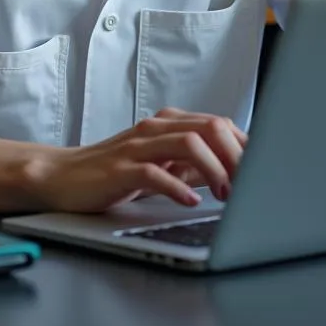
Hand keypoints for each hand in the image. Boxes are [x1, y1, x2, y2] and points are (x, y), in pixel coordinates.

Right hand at [25, 107, 247, 213]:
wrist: (62, 176)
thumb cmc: (114, 172)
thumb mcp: (160, 164)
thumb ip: (193, 163)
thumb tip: (235, 171)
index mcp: (168, 124)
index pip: (218, 124)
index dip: (245, 146)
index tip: (263, 170)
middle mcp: (156, 128)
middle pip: (210, 128)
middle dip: (237, 156)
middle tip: (250, 184)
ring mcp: (137, 146)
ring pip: (188, 143)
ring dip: (215, 169)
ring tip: (227, 194)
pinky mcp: (120, 168)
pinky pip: (154, 172)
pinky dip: (177, 187)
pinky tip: (190, 201)